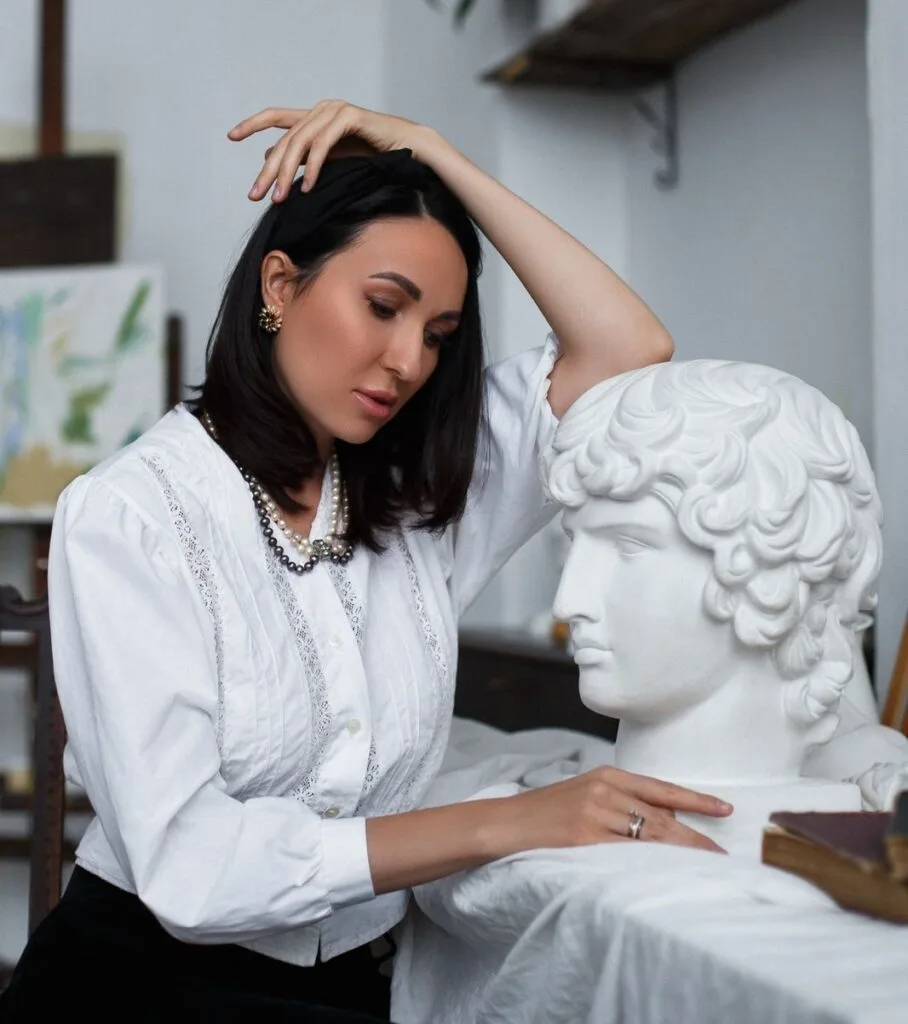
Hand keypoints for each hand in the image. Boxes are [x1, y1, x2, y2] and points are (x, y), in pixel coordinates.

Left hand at [228, 100, 427, 201]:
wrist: (405, 151)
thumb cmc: (371, 156)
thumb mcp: (330, 161)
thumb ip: (302, 159)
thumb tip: (270, 162)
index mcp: (314, 117)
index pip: (276, 116)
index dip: (252, 124)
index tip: (231, 136)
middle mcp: (321, 109)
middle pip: (285, 140)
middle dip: (268, 171)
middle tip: (255, 195)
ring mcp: (334, 111)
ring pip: (300, 143)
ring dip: (287, 174)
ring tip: (279, 198)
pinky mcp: (349, 118)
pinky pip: (323, 144)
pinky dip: (313, 167)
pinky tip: (307, 186)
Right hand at [501, 766, 732, 855]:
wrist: (504, 823)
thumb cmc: (544, 813)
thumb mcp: (583, 795)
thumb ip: (617, 802)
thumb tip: (658, 822)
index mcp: (606, 775)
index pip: (660, 788)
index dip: (695, 800)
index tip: (724, 809)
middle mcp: (604, 790)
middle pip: (662, 815)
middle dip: (695, 837)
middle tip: (723, 854)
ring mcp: (594, 812)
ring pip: (650, 834)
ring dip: (681, 852)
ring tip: (706, 866)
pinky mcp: (584, 836)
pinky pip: (626, 851)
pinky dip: (651, 862)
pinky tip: (668, 871)